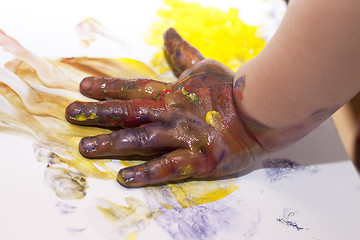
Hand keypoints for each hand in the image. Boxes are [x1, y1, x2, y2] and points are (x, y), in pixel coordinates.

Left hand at [65, 28, 263, 187]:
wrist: (263, 111)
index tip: (83, 88)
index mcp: (173, 93)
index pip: (134, 88)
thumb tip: (168, 31)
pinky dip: (146, 173)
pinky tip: (124, 178)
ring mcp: (184, 136)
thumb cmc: (232, 89)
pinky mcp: (198, 159)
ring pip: (141, 139)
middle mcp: (172, 113)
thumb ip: (183, 53)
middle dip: (98, 114)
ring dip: (111, 144)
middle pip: (129, 112)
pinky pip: (168, 167)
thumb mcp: (205, 66)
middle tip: (71, 115)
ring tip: (85, 148)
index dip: (107, 88)